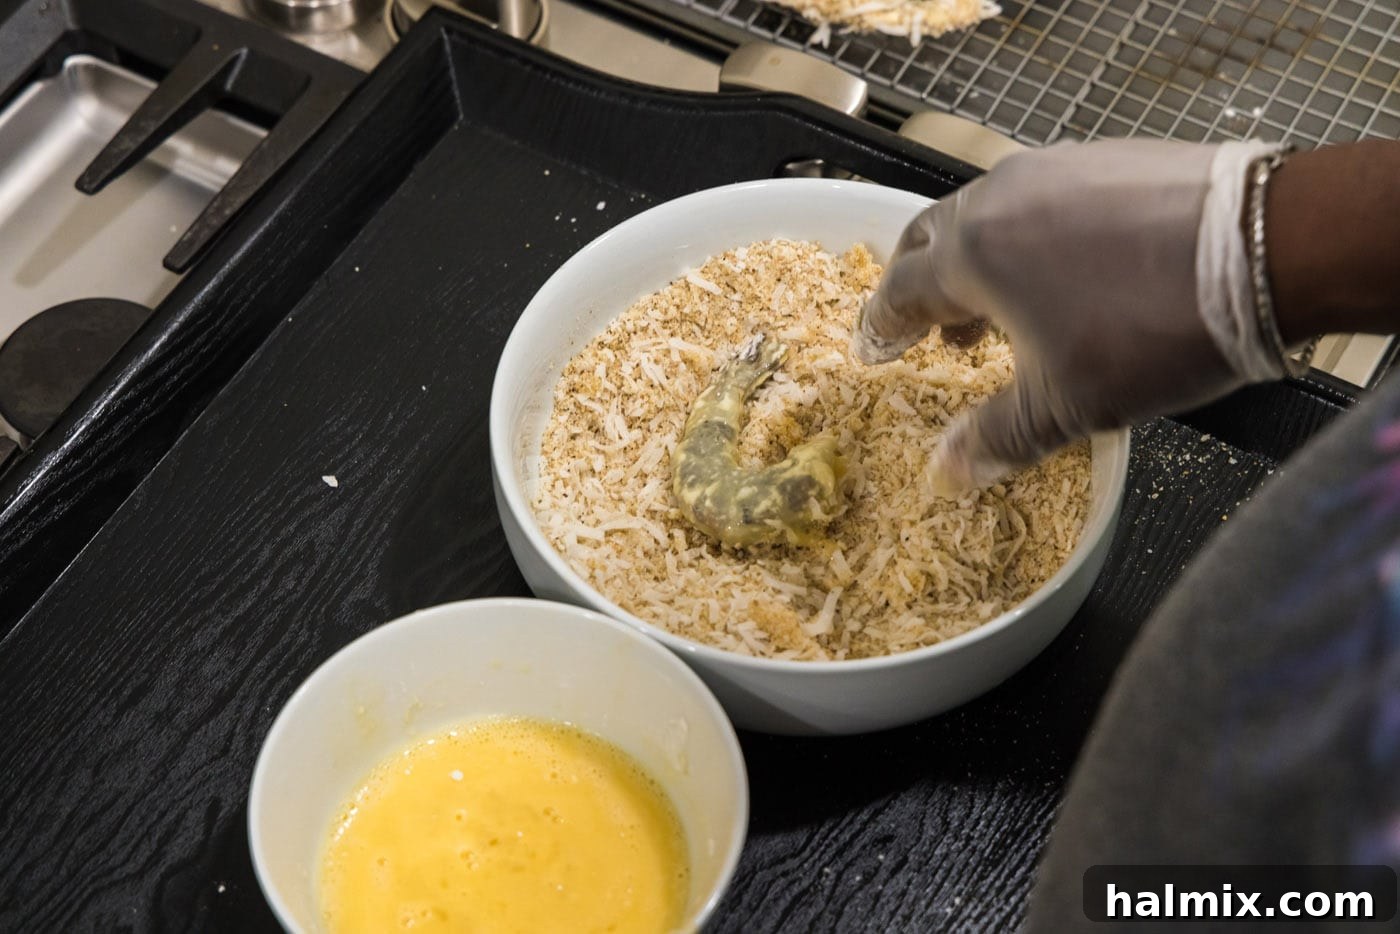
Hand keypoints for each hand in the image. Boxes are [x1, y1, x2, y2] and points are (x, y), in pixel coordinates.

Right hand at [853, 139, 1286, 492]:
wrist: (1267, 247)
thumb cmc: (1151, 330)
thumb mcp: (1065, 404)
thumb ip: (997, 438)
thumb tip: (946, 474)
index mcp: (971, 254)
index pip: (899, 290)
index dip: (882, 326)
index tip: (876, 347)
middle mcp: (999, 198)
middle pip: (931, 238)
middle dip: (920, 285)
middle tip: (925, 329)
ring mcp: (1054, 168)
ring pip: (988, 214)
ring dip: (978, 262)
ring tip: (999, 312)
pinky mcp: (1105, 158)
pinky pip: (1042, 198)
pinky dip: (1030, 238)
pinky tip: (1066, 274)